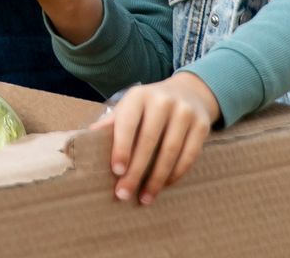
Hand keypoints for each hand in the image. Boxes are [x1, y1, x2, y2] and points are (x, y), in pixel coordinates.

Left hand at [93, 72, 220, 204]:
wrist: (190, 92)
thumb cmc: (150, 105)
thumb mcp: (130, 106)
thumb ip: (112, 121)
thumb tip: (87, 138)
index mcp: (139, 96)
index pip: (127, 124)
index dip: (121, 148)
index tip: (116, 171)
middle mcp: (162, 101)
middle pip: (148, 142)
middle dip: (136, 171)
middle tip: (124, 193)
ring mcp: (185, 112)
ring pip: (170, 152)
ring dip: (156, 179)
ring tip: (145, 197)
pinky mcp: (202, 125)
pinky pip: (189, 155)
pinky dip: (175, 174)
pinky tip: (164, 185)